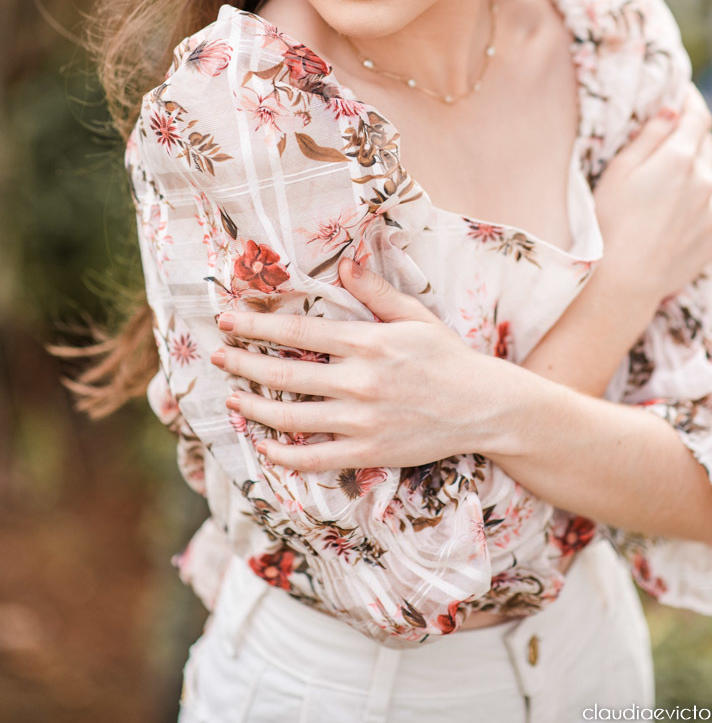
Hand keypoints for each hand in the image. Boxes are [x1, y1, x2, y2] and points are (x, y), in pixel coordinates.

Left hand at [210, 258, 503, 471]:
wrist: (483, 407)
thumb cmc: (446, 356)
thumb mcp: (414, 315)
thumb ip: (375, 291)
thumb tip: (342, 263)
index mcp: (368, 342)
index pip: (299, 330)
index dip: (257, 325)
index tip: (227, 320)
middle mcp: (360, 381)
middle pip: (285, 373)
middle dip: (243, 364)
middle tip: (217, 357)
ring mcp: (362, 421)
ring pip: (292, 418)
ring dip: (254, 407)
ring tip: (232, 397)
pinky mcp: (369, 453)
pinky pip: (314, 459)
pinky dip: (283, 455)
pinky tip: (264, 445)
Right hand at [592, 81, 711, 310]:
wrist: (624, 280)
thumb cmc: (611, 220)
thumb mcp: (620, 170)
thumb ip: (649, 136)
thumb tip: (672, 109)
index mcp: (680, 158)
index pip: (698, 116)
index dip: (691, 100)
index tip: (682, 93)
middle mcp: (705, 181)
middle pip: (706, 146)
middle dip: (689, 139)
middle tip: (664, 146)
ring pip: (711, 179)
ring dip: (695, 175)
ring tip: (665, 192)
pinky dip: (700, 206)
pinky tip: (673, 218)